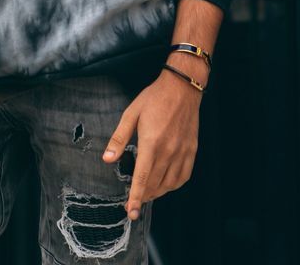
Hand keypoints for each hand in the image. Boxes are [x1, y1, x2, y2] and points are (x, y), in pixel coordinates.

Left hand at [101, 66, 202, 219]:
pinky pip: (183, 176)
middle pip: (155, 184)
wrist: (182, 87)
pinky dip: (173, 185)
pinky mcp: (191, 151)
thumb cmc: (155, 98)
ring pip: (169, 184)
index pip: (142, 178)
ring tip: (147, 194)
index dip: (135, 198)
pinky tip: (166, 184)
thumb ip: (119, 138)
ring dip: (157, 193)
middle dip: (143, 197)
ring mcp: (182, 152)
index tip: (130, 211)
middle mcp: (168, 151)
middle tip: (132, 203)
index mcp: (152, 143)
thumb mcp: (132, 113)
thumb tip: (107, 159)